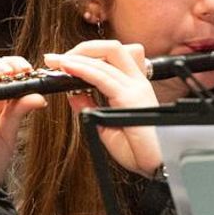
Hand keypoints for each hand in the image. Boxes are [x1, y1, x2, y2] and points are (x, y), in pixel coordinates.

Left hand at [48, 39, 162, 177]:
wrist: (157, 166)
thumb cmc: (139, 151)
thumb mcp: (105, 125)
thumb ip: (90, 106)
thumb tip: (73, 92)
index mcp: (134, 88)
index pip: (113, 58)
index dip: (87, 54)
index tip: (63, 62)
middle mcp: (137, 84)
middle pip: (112, 48)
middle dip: (83, 48)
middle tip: (58, 58)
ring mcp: (136, 88)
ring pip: (107, 56)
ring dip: (78, 55)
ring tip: (56, 60)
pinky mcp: (131, 98)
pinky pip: (102, 77)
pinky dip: (82, 69)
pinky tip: (66, 68)